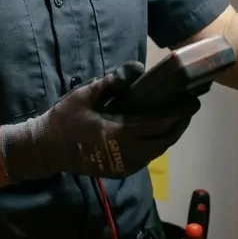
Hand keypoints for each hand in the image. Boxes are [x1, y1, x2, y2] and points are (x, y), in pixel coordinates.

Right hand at [0, 62, 199, 182]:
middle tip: (191, 106)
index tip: (191, 100)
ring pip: (158, 150)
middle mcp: (127, 154)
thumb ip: (113, 82)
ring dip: (171, 134)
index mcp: (119, 134)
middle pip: (164, 140)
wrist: (46, 149)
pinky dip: (157, 143)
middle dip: (180, 123)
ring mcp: (125, 165)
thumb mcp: (85, 95)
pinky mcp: (120, 170)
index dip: (178, 113)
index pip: (158, 124)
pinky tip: (160, 131)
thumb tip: (137, 68)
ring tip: (180, 117)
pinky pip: (147, 157)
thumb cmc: (64, 119)